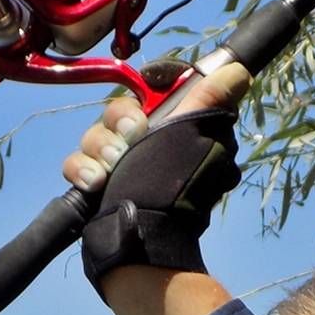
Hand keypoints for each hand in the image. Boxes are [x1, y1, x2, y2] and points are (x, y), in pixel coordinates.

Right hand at [61, 62, 251, 193]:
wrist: (146, 242)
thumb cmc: (174, 191)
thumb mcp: (195, 137)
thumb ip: (211, 101)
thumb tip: (238, 72)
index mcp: (171, 126)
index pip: (152, 90)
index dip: (148, 87)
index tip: (149, 92)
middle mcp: (145, 142)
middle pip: (118, 110)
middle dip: (121, 121)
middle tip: (133, 136)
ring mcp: (120, 163)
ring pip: (95, 134)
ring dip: (101, 148)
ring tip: (112, 167)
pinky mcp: (98, 184)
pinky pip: (75, 163)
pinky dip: (81, 170)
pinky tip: (94, 183)